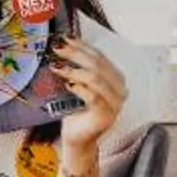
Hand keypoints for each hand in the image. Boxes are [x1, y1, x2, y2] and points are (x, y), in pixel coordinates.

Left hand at [52, 37, 125, 154]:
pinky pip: (93, 96)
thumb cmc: (77, 110)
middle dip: (75, 54)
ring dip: (73, 70)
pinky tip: (67, 84)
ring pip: (95, 78)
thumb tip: (63, 45)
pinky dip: (79, 88)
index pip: (100, 56)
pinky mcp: (106, 115)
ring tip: (56, 66)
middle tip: (56, 49)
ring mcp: (115, 103)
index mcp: (116, 79)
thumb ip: (79, 68)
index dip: (82, 46)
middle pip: (97, 64)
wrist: (78, 137)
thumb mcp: (79, 85)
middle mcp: (120, 89)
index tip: (64, 38)